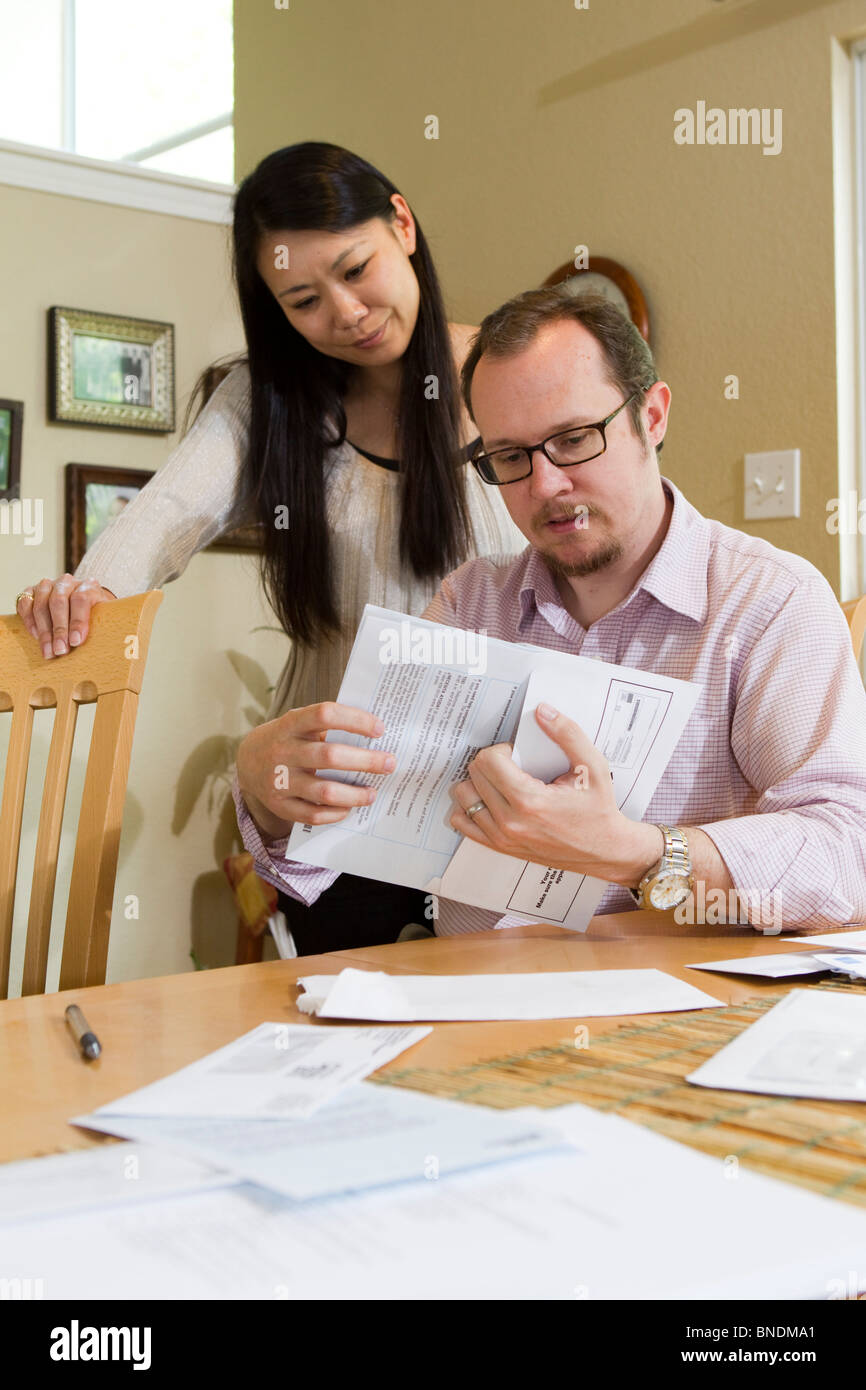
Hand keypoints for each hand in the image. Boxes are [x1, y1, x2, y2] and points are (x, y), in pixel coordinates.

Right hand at [16, 576, 115, 657]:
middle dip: (59, 629)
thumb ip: (106, 626)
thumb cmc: (95, 615)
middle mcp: (67, 582)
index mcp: (88, 586)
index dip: (78, 621)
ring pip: (41, 603)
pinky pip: (25, 603)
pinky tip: (35, 636)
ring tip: (48, 651)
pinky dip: (29, 620)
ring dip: (44, 630)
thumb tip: (118, 649)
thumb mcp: (105, 617)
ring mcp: (48, 585)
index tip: (76, 641)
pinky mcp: (32, 591)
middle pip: (59, 602)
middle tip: (60, 651)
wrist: (83, 602)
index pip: (81, 599)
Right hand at [236, 701, 395, 838]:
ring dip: (355, 794)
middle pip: (330, 756)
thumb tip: (375, 733)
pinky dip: (335, 813)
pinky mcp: (280, 805)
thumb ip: (328, 725)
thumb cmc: (289, 738)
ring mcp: (279, 781)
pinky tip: (349, 807)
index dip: (355, 720)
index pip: (325, 715)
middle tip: (389, 763)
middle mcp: (283, 752)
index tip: (380, 729)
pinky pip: (313, 815)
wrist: (248, 761)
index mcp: (290, 724)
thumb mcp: (300, 723)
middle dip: (366, 761)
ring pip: (325, 791)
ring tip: (372, 793)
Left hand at [449, 702, 662, 885]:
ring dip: (477, 783)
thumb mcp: (593, 767)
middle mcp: (510, 821)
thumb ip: (568, 734)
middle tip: (512, 766)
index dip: (502, 749)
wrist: (603, 851)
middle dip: (491, 762)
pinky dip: (469, 807)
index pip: (488, 760)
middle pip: (474, 774)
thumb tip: (543, 710)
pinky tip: (490, 799)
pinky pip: (462, 822)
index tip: (518, 755)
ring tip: (501, 782)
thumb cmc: (598, 810)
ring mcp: (502, 837)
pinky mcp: (499, 846)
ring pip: (463, 797)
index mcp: (530, 800)